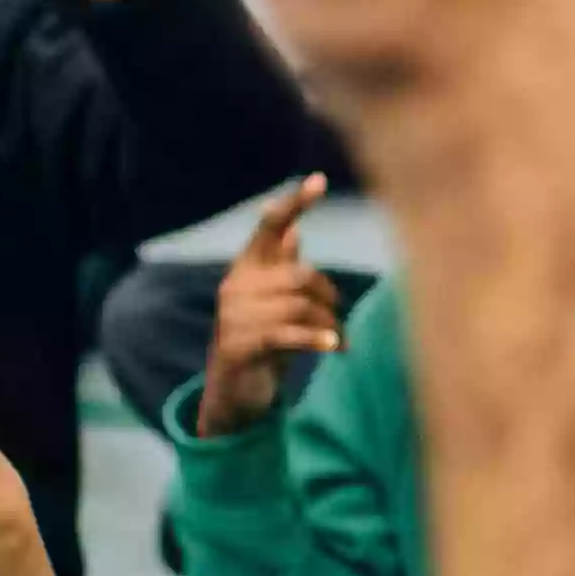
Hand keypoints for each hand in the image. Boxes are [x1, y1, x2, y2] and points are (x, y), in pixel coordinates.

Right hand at [186, 177, 342, 439]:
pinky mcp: (239, 346)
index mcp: (246, 268)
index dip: (295, 203)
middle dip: (329, 297)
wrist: (234, 395)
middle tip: (340, 320)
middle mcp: (236, 285)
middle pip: (300, 275)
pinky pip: (288, 333)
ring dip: (329, 325)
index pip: (271, 226)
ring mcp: (234, 316)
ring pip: (299, 306)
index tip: (320, 180)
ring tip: (339, 342)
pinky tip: (335, 347)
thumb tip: (295, 232)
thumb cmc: (263, 343)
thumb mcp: (274, 304)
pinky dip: (317, 339)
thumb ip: (282, 269)